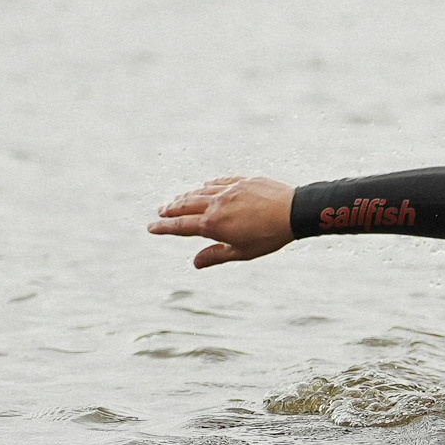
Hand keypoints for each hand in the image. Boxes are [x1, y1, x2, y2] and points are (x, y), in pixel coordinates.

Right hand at [148, 175, 294, 268]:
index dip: (164, 227)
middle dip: (171, 209)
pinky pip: (219, 181)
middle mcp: (216, 204)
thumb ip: (217, 255)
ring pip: (200, 191)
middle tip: (160, 211)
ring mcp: (229, 190)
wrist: (294, 211)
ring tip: (177, 200)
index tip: (151, 227)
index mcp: (213, 224)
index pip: (181, 226)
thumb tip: (195, 263)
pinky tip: (204, 185)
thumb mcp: (243, 252)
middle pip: (186, 205)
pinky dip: (208, 185)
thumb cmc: (270, 236)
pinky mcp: (242, 181)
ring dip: (186, 196)